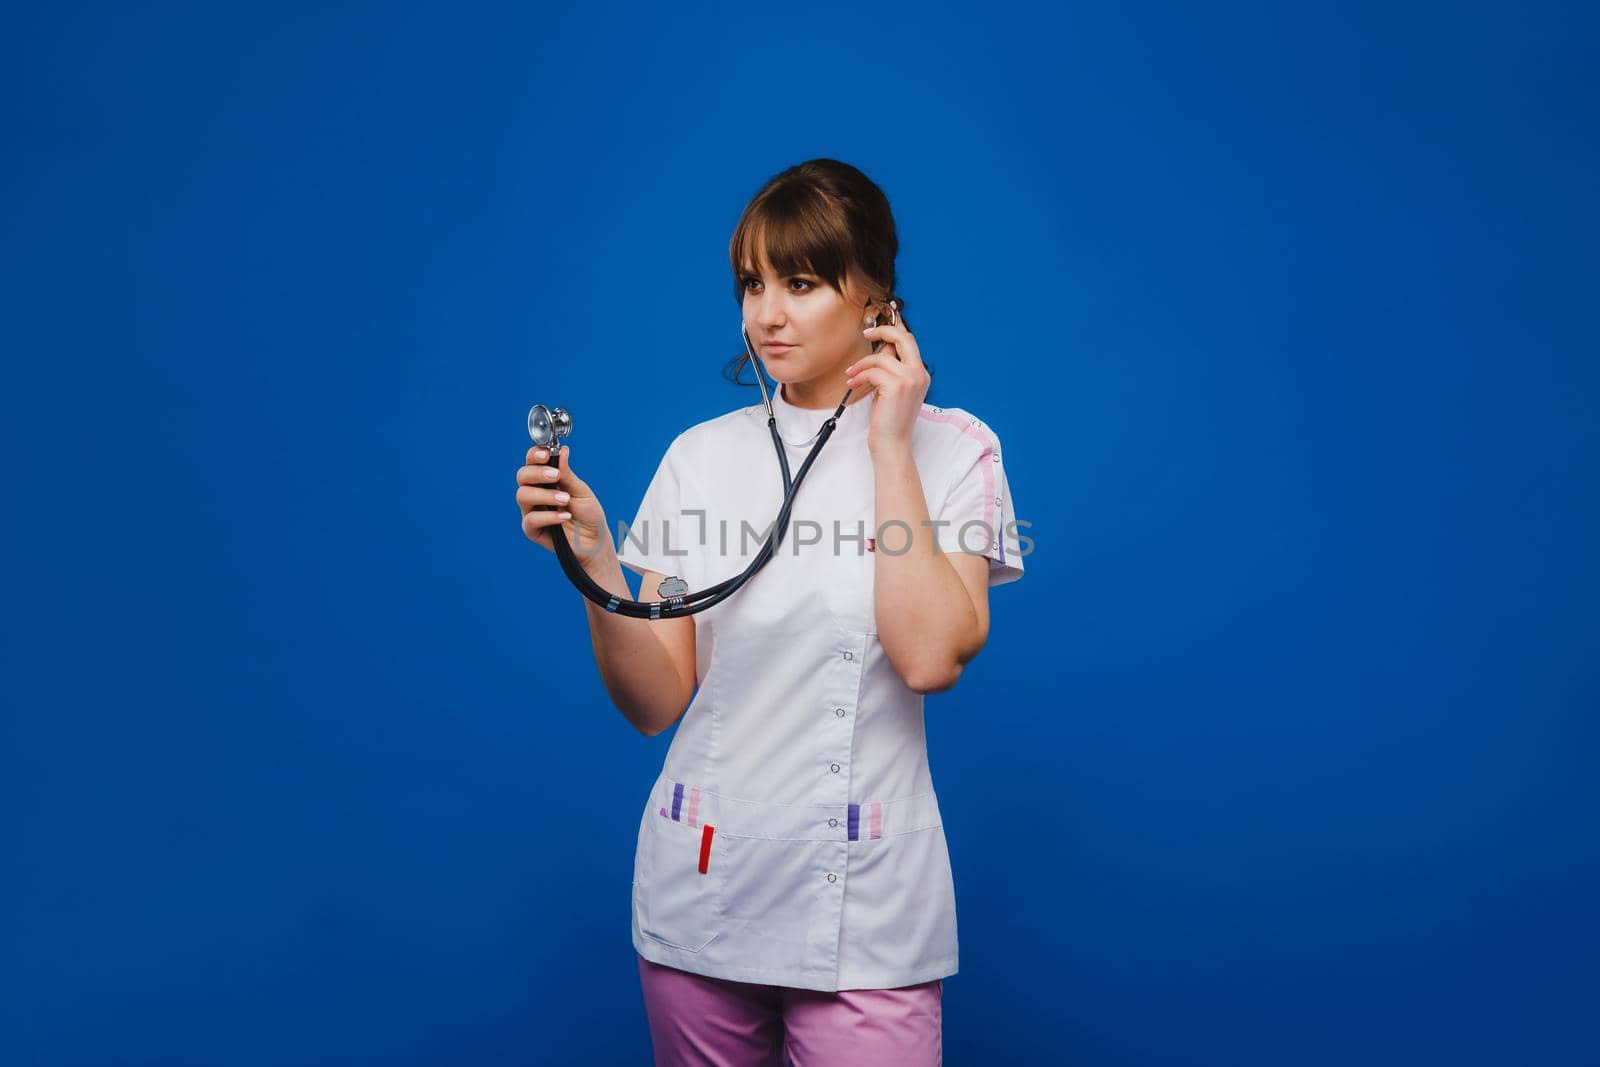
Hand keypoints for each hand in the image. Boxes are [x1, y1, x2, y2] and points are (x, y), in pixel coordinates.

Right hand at [516, 444, 613, 572]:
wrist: (595, 542)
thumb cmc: (589, 515)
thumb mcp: (581, 491)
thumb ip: (568, 474)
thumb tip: (563, 450)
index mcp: (546, 480)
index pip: (532, 462)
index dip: (534, 455)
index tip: (546, 454)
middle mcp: (536, 493)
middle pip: (522, 476)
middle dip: (538, 473)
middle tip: (556, 476)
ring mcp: (532, 511)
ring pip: (523, 495)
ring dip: (545, 495)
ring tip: (565, 500)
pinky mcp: (532, 530)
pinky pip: (531, 519)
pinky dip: (548, 516)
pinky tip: (564, 516)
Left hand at [846, 322, 929, 455]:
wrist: (892, 443)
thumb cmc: (889, 419)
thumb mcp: (892, 389)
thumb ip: (891, 369)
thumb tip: (880, 350)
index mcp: (920, 374)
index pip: (909, 342)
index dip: (893, 330)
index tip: (876, 330)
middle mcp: (919, 374)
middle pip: (904, 338)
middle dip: (883, 331)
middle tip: (866, 334)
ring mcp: (910, 379)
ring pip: (881, 357)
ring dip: (862, 364)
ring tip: (851, 375)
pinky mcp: (897, 386)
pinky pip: (873, 371)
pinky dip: (859, 375)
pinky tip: (852, 383)